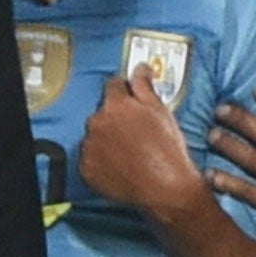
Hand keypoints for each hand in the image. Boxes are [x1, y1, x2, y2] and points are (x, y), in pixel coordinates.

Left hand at [78, 67, 204, 221]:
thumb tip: (140, 68)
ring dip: (106, 139)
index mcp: (116, 105)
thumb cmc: (168, 151)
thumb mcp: (161, 111)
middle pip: (102, 112)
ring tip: (129, 151)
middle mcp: (97, 123)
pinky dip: (101, 160)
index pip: (113, 85)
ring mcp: (90, 147)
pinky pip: (90, 158)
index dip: (124, 91)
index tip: (130, 99)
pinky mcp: (87, 169)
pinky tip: (120, 164)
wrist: (166, 188)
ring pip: (95, 135)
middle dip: (115, 118)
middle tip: (135, 132)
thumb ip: (145, 85)